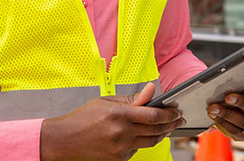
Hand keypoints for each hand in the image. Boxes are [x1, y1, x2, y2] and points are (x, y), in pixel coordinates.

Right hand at [40, 83, 185, 160]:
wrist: (64, 140)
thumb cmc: (83, 118)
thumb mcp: (107, 101)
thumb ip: (132, 98)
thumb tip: (152, 90)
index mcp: (119, 114)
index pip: (153, 115)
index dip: (169, 114)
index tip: (177, 110)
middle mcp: (121, 133)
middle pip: (155, 130)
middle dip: (171, 124)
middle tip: (179, 119)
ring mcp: (120, 149)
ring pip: (150, 142)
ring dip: (162, 134)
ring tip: (167, 127)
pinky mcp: (118, 160)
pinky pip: (137, 150)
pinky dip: (142, 142)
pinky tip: (141, 135)